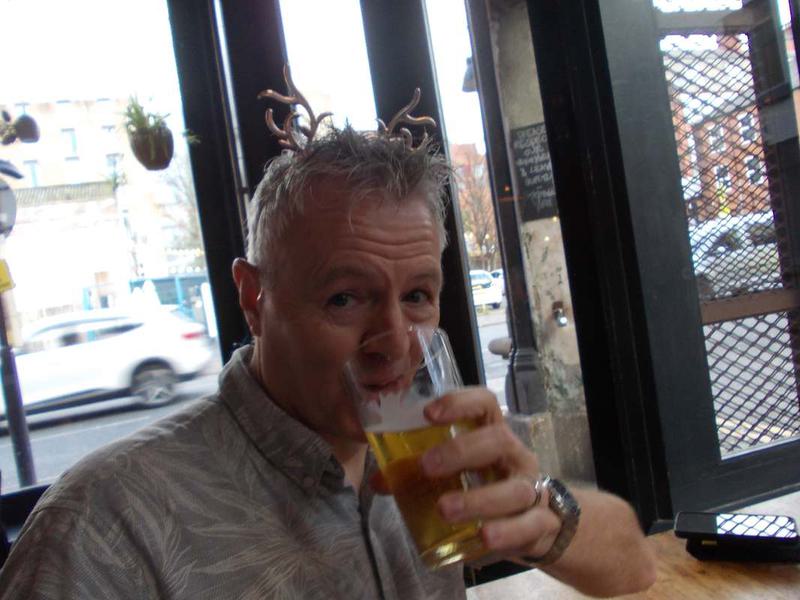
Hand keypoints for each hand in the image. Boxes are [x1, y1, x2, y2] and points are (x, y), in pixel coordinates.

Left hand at [418, 387, 562, 560]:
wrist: (533, 524)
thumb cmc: (486, 487)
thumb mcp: (455, 475)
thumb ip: (417, 475)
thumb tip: (379, 480)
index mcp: (492, 435)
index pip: (484, 404)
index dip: (459, 403)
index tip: (428, 413)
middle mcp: (514, 456)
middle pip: (497, 440)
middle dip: (461, 451)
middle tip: (427, 466)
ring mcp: (530, 488)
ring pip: (514, 488)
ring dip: (478, 499)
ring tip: (445, 510)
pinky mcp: (539, 522)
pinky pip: (529, 525)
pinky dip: (507, 531)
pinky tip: (484, 538)